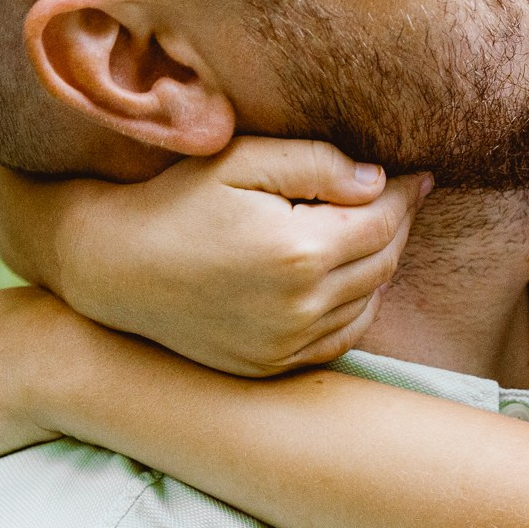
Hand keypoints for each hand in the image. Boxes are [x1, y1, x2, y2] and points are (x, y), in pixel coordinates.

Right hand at [0, 139, 430, 376]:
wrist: (110, 267)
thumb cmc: (174, 202)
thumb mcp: (241, 162)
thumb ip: (316, 164)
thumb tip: (378, 180)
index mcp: (299, 251)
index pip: (383, 220)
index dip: (404, 193)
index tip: (417, 174)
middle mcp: (301, 306)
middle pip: (383, 260)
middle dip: (394, 224)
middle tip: (395, 197)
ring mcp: (287, 343)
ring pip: (368, 299)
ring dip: (377, 264)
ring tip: (366, 230)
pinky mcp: (273, 365)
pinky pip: (342, 335)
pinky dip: (354, 305)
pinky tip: (341, 276)